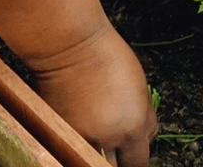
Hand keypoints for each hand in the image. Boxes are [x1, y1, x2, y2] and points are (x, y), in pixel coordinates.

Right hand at [28, 25, 158, 166]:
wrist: (71, 47)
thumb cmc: (110, 59)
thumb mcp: (141, 91)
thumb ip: (145, 120)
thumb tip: (146, 138)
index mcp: (131, 128)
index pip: (139, 164)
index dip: (136, 161)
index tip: (134, 157)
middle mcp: (105, 139)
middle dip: (117, 163)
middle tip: (117, 152)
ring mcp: (77, 137)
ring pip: (89, 161)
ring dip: (95, 156)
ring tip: (99, 140)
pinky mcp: (57, 130)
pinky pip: (69, 145)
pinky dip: (76, 142)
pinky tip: (81, 126)